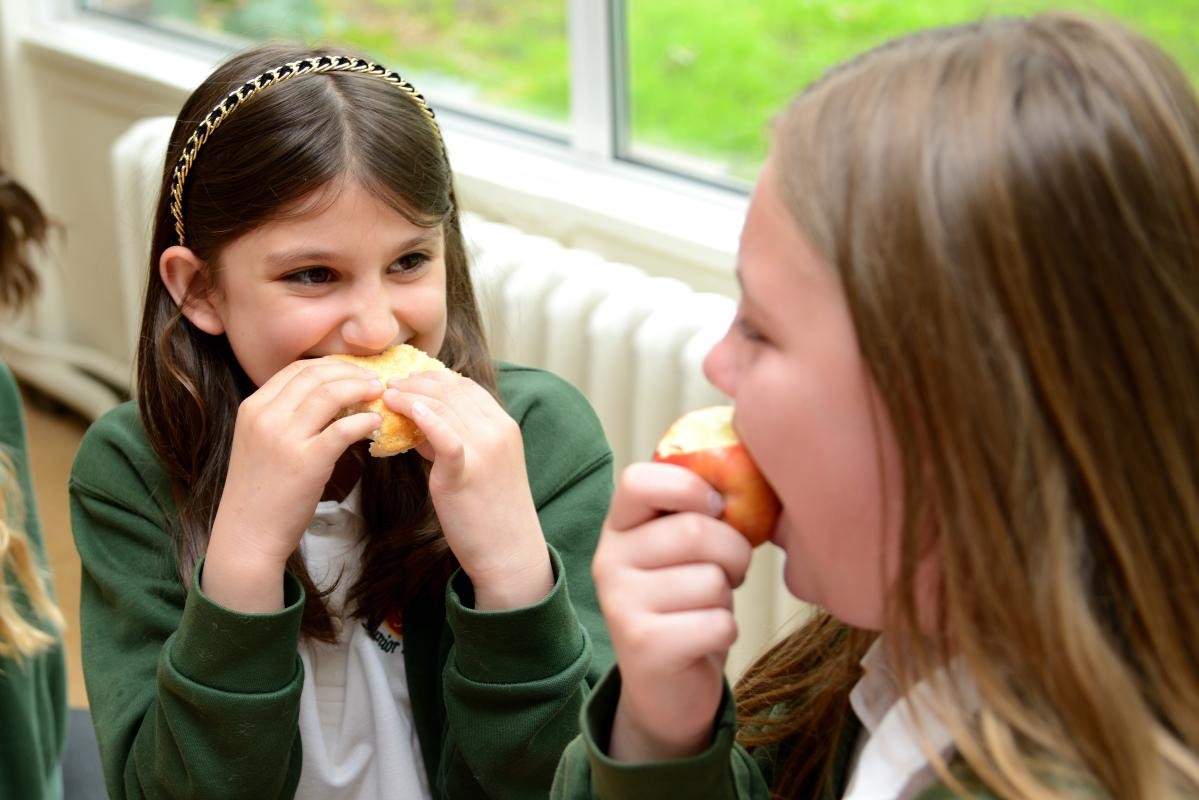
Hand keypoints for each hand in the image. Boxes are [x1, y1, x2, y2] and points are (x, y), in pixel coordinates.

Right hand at [202, 358, 383, 611]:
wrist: (247, 535)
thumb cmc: (260, 492)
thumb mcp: (260, 443)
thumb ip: (283, 418)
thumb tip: (325, 399)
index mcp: (252, 407)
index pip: (296, 369)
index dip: (331, 366)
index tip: (352, 372)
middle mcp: (265, 416)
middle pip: (315, 375)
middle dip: (350, 372)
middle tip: (374, 380)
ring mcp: (284, 437)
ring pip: (331, 394)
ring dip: (361, 389)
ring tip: (379, 395)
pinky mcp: (306, 461)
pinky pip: (343, 428)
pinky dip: (364, 421)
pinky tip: (374, 425)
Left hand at [384, 372, 550, 609]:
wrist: (509, 551)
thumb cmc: (491, 511)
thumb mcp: (481, 464)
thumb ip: (456, 440)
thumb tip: (420, 424)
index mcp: (505, 425)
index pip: (467, 386)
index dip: (434, 378)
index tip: (410, 380)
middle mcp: (498, 431)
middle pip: (452, 390)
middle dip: (417, 382)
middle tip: (390, 385)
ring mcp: (484, 450)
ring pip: (443, 406)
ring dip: (410, 396)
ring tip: (387, 397)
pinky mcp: (465, 472)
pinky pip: (444, 436)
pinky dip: (425, 417)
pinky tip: (406, 410)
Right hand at [592, 462, 752, 761]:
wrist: (665, 688)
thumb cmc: (685, 603)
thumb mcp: (682, 550)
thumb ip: (698, 512)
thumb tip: (747, 484)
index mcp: (619, 527)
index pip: (639, 480)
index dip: (690, 487)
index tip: (714, 509)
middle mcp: (609, 561)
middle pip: (694, 531)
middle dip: (733, 552)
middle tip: (728, 572)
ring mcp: (621, 604)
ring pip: (711, 580)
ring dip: (728, 597)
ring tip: (706, 608)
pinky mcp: (645, 646)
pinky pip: (718, 622)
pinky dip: (727, 632)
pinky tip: (704, 639)